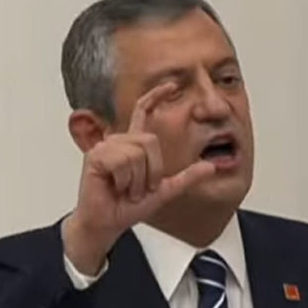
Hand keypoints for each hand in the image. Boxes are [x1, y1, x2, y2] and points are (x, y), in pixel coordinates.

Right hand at [62, 82, 216, 273]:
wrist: (108, 223)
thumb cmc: (128, 206)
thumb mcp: (165, 191)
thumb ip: (187, 177)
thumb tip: (211, 166)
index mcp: (133, 144)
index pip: (143, 111)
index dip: (156, 96)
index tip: (171, 85)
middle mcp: (119, 141)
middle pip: (150, 140)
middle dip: (152, 171)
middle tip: (139, 189)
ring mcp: (106, 147)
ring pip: (137, 153)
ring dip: (137, 180)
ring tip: (126, 190)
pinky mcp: (95, 156)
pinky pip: (123, 161)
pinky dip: (125, 181)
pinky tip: (115, 187)